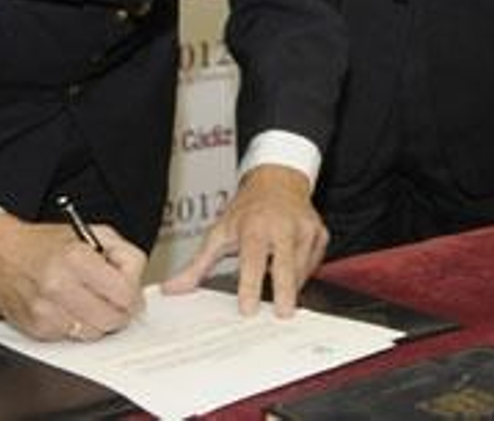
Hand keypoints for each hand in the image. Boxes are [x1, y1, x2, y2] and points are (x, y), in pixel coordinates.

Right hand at [0, 211, 145, 341]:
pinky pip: (74, 337)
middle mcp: (59, 287)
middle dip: (121, 310)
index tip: (131, 290)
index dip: (133, 293)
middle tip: (116, 300)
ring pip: (95, 332)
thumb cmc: (43, 243)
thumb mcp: (90, 233)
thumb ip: (122, 254)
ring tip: (93, 301)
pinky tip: (72, 307)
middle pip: (113, 318)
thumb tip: (137, 283)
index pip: (124, 292)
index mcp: (76, 258)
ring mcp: (46, 311)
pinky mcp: (37, 329)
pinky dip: (79, 325)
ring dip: (100, 321)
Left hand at [160, 165, 326, 317]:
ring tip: (281, 294)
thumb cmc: (247, 210)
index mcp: (255, 226)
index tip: (248, 309)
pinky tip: (291, 272)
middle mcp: (282, 226)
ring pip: (301, 269)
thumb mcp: (219, 232)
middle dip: (285, 291)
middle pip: (286, 265)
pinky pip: (312, 264)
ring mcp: (305, 229)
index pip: (252, 259)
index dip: (250, 285)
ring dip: (290, 285)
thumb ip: (198, 265)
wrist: (278, 180)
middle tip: (282, 314)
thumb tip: (173, 289)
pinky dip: (301, 274)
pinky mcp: (320, 234)